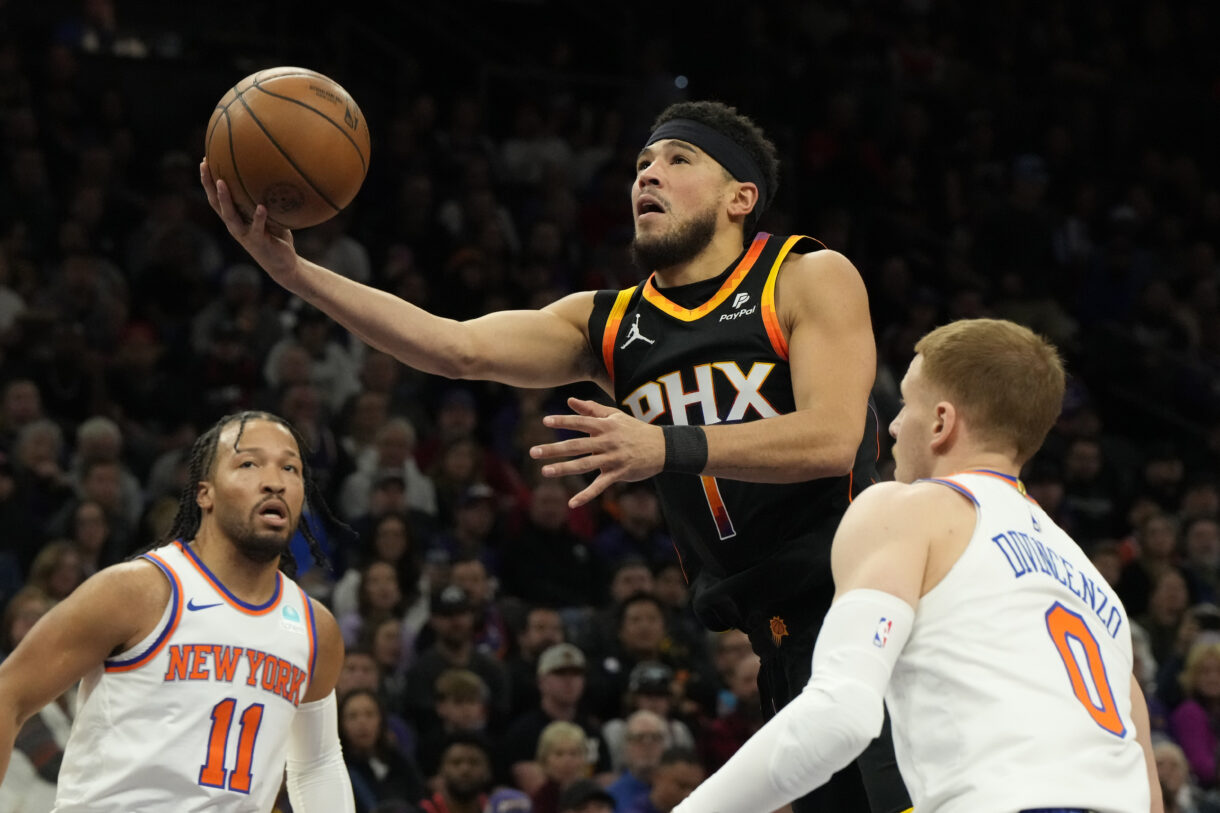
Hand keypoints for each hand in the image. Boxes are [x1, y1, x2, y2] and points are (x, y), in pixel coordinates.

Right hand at [199, 159, 298, 283]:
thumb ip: (266, 198)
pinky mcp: (259, 242)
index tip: (204, 160)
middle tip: (205, 165)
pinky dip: (259, 217)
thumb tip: (273, 172)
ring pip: (230, 216)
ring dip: (225, 199)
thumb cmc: (276, 236)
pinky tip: (261, 207)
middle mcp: (235, 226)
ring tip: (222, 182)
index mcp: (234, 218)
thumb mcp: (270, 214)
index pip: (216, 197)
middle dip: (208, 184)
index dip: (208, 181)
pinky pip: (257, 228)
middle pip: (215, 203)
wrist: (283, 264)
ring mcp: (245, 234)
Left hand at [530, 397, 663, 507]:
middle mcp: (607, 442)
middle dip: (554, 449)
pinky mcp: (618, 474)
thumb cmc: (635, 429)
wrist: (662, 447)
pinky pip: (599, 486)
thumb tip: (570, 400)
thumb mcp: (615, 416)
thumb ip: (591, 409)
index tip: (545, 421)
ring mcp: (612, 459)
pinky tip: (572, 503)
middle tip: (533, 451)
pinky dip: (586, 495)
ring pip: (584, 465)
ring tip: (545, 471)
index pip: (581, 423)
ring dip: (564, 468)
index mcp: (605, 426)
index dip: (564, 421)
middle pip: (576, 445)